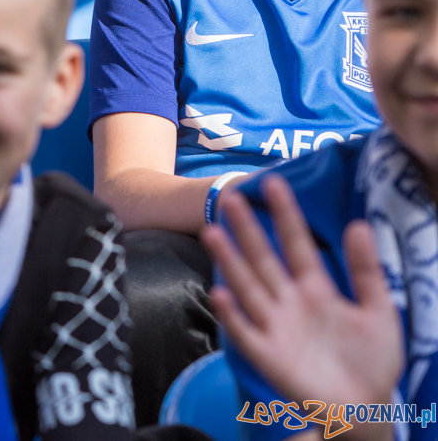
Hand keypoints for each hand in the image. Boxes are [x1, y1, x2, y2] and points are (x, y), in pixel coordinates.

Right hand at [201, 175, 403, 410]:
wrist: (365, 408)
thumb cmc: (371, 360)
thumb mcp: (379, 311)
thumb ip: (367, 270)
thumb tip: (360, 224)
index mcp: (316, 289)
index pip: (297, 244)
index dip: (286, 215)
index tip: (274, 182)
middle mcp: (289, 301)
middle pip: (264, 259)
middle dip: (247, 230)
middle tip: (231, 199)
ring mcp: (275, 326)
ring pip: (247, 287)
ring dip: (230, 262)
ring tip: (212, 233)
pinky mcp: (267, 354)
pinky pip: (245, 331)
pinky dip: (231, 314)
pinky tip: (219, 293)